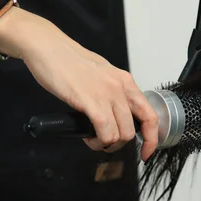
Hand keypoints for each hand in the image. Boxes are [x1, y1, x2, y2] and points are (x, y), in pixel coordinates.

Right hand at [0, 8, 159, 160]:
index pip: (150, 116)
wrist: (49, 48)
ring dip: (107, 144)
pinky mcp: (90, 101)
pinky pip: (105, 132)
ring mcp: (107, 94)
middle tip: (104, 142)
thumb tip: (115, 113)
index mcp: (125, 82)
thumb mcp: (101, 75)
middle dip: (119, 144)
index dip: (151, 139)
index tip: (145, 152)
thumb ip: (112, 92)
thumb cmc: (69, 61)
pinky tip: (88, 137)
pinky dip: (98, 141)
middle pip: (133, 130)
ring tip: (93, 138)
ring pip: (121, 134)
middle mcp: (121, 88)